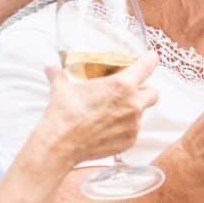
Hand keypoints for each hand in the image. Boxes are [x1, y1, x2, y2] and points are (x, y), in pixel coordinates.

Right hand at [37, 53, 159, 163]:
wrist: (60, 144)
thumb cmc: (64, 113)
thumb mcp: (62, 88)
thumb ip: (59, 75)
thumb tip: (50, 68)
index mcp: (122, 85)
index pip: (148, 65)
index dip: (150, 60)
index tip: (149, 58)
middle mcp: (133, 104)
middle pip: (153, 92)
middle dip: (145, 90)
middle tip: (131, 91)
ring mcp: (133, 124)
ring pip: (142, 113)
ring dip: (133, 111)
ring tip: (112, 113)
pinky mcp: (130, 141)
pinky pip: (133, 131)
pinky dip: (124, 128)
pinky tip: (108, 128)